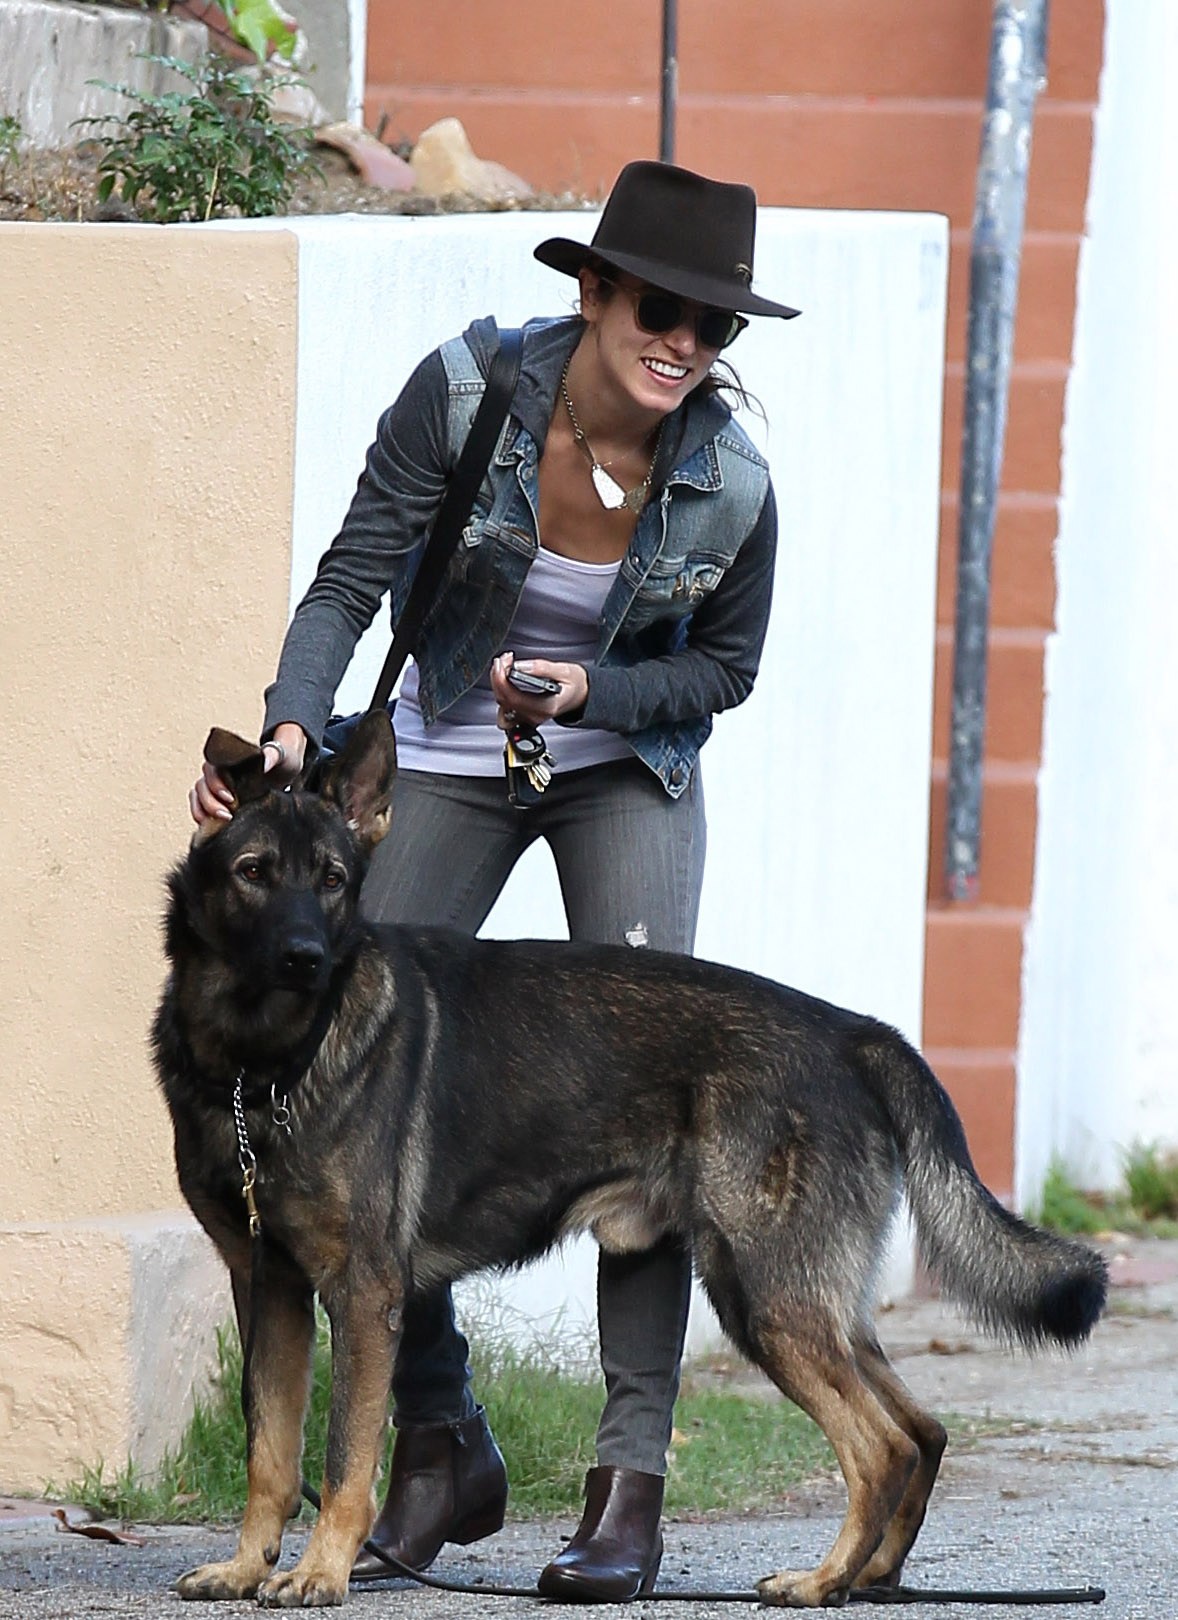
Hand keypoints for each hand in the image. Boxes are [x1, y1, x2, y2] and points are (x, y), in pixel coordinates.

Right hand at [188, 722, 307, 825]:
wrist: (287, 771)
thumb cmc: (283, 760)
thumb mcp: (283, 755)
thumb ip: (273, 754)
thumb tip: (265, 761)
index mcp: (230, 758)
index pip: (212, 768)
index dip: (216, 783)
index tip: (230, 798)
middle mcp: (219, 771)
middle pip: (202, 784)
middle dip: (210, 802)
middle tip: (226, 815)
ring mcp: (217, 785)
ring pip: (198, 795)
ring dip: (204, 810)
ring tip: (222, 822)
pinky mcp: (219, 799)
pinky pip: (200, 806)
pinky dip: (201, 815)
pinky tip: (210, 825)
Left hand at [490, 653, 588, 728]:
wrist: (581, 695)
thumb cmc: (575, 684)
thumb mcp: (564, 671)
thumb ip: (541, 668)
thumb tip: (519, 666)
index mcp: (545, 707)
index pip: (513, 698)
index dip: (501, 679)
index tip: (502, 662)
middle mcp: (535, 716)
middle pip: (504, 700)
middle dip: (499, 677)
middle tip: (505, 660)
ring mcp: (529, 718)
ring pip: (502, 705)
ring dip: (498, 686)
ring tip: (503, 669)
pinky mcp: (525, 716)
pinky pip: (505, 709)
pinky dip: (502, 694)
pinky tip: (505, 682)